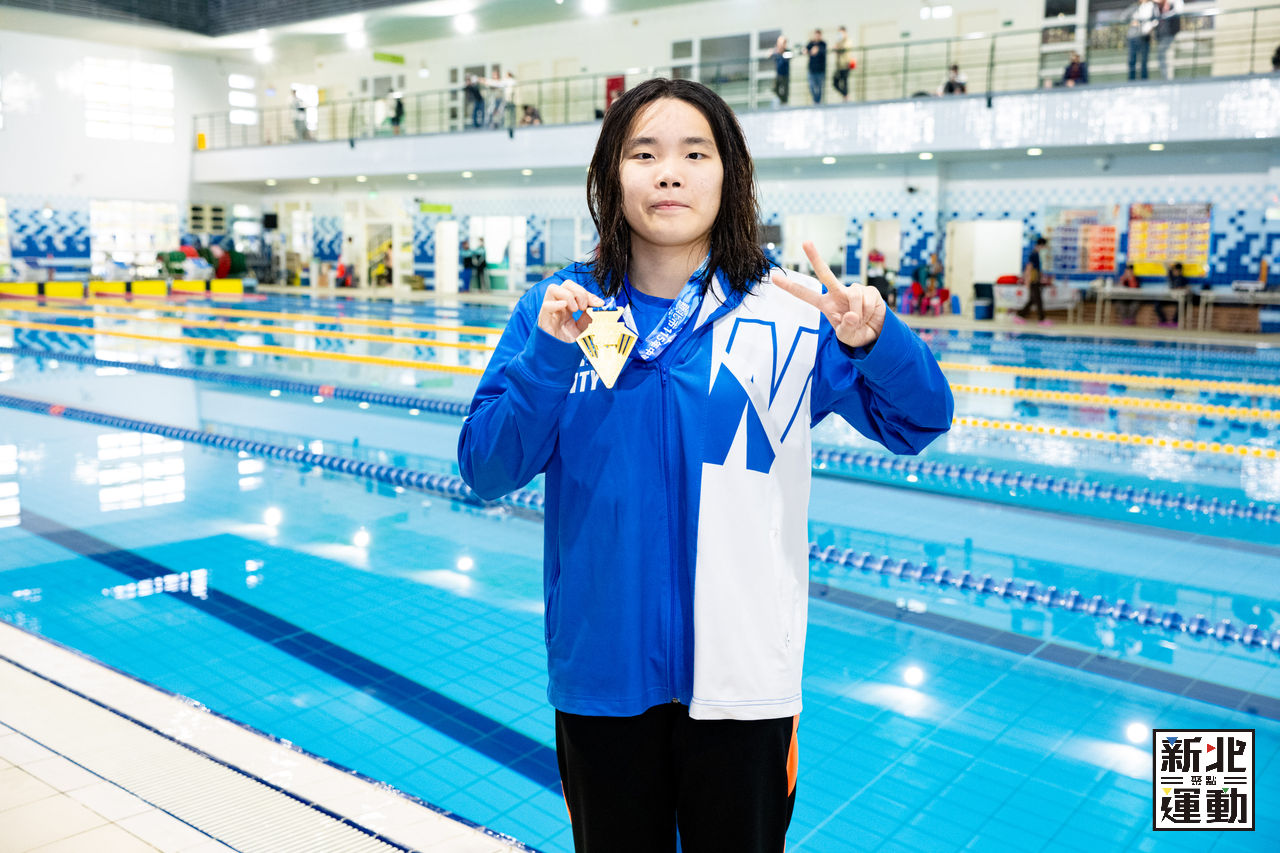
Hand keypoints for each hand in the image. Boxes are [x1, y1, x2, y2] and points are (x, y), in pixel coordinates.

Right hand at [538, 281, 603, 342]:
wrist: (559, 359)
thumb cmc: (569, 344)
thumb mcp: (585, 327)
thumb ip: (591, 316)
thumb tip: (601, 305)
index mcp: (568, 306)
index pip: (577, 290)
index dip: (589, 294)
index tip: (600, 304)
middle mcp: (558, 306)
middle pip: (566, 284)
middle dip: (579, 291)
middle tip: (584, 307)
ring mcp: (550, 311)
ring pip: (553, 288)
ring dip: (568, 295)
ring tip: (575, 310)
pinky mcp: (543, 320)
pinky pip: (546, 306)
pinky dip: (556, 304)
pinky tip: (565, 308)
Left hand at [771, 241, 885, 349]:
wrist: (877, 333)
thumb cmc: (857, 333)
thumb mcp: (847, 337)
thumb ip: (846, 328)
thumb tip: (851, 315)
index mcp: (826, 305)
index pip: (805, 294)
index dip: (789, 286)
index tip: (774, 277)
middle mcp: (838, 293)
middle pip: (825, 274)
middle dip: (815, 257)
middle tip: (805, 242)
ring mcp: (854, 290)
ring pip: (853, 296)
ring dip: (858, 313)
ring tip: (861, 321)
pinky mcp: (869, 290)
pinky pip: (866, 299)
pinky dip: (867, 311)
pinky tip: (869, 314)